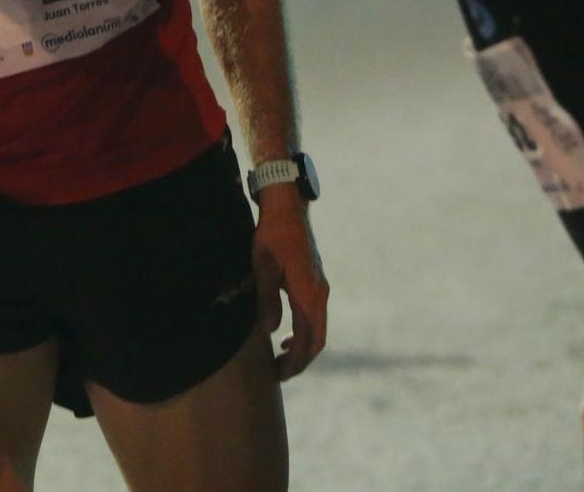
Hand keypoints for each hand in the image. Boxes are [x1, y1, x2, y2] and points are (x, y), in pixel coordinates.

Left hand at [251, 186, 327, 380]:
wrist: (288, 208)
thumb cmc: (272, 235)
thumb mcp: (262, 267)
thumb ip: (266, 300)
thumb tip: (269, 330)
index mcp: (308, 295)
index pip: (305, 340)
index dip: (294, 362)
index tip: (279, 375)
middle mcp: (319, 295)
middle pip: (316, 340)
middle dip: (300, 360)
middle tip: (279, 373)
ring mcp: (320, 288)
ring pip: (318, 329)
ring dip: (302, 347)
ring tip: (281, 357)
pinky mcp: (316, 281)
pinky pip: (315, 316)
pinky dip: (304, 331)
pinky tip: (286, 333)